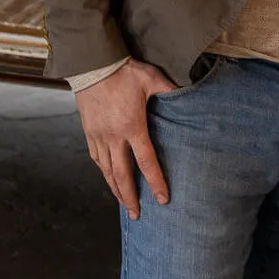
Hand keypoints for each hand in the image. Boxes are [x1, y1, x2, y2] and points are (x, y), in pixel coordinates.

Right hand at [74, 60, 176, 218]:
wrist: (92, 64)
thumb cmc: (123, 71)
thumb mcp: (151, 79)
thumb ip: (170, 89)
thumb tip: (189, 93)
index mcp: (132, 126)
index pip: (146, 162)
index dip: (156, 182)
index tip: (163, 199)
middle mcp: (114, 136)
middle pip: (122, 175)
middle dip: (130, 197)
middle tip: (137, 214)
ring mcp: (99, 135)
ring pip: (106, 170)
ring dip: (115, 189)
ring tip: (123, 203)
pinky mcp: (89, 131)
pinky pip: (96, 158)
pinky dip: (103, 172)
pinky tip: (108, 177)